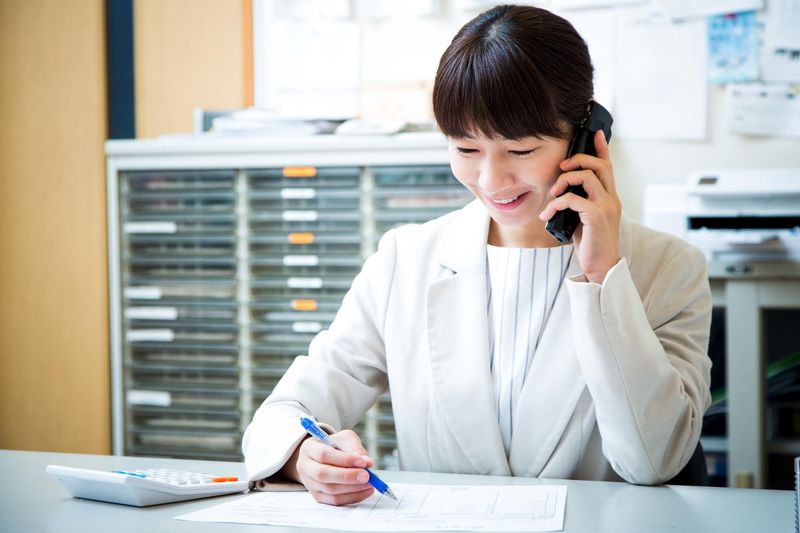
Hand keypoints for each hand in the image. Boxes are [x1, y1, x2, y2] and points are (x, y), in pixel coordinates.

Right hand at [280, 429, 374, 505]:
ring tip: (370, 483)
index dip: (344, 459)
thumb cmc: (335, 446)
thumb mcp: (345, 439)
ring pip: (330, 490)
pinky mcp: (317, 496)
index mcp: (309, 448)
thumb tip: (368, 463)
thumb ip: (356, 449)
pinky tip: (365, 491)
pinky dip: (352, 497)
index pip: (324, 454)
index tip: (363, 462)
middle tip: (367, 476)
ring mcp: (309, 483)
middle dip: (347, 476)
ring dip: (353, 488)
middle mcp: (305, 466)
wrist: (324, 457)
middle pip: (323, 474)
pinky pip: (334, 501)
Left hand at [538, 129, 620, 283]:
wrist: (600, 267)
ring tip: (552, 195)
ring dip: (563, 182)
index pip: (608, 166)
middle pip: (599, 165)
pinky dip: (556, 203)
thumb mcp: (583, 218)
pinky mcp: (596, 216)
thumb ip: (579, 202)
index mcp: (610, 197)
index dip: (601, 148)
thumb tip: (560, 192)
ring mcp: (606, 206)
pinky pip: (572, 198)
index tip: (595, 133)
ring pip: (586, 176)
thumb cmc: (590, 243)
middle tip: (560, 169)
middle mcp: (612, 198)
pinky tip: (547, 215)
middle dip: (577, 160)